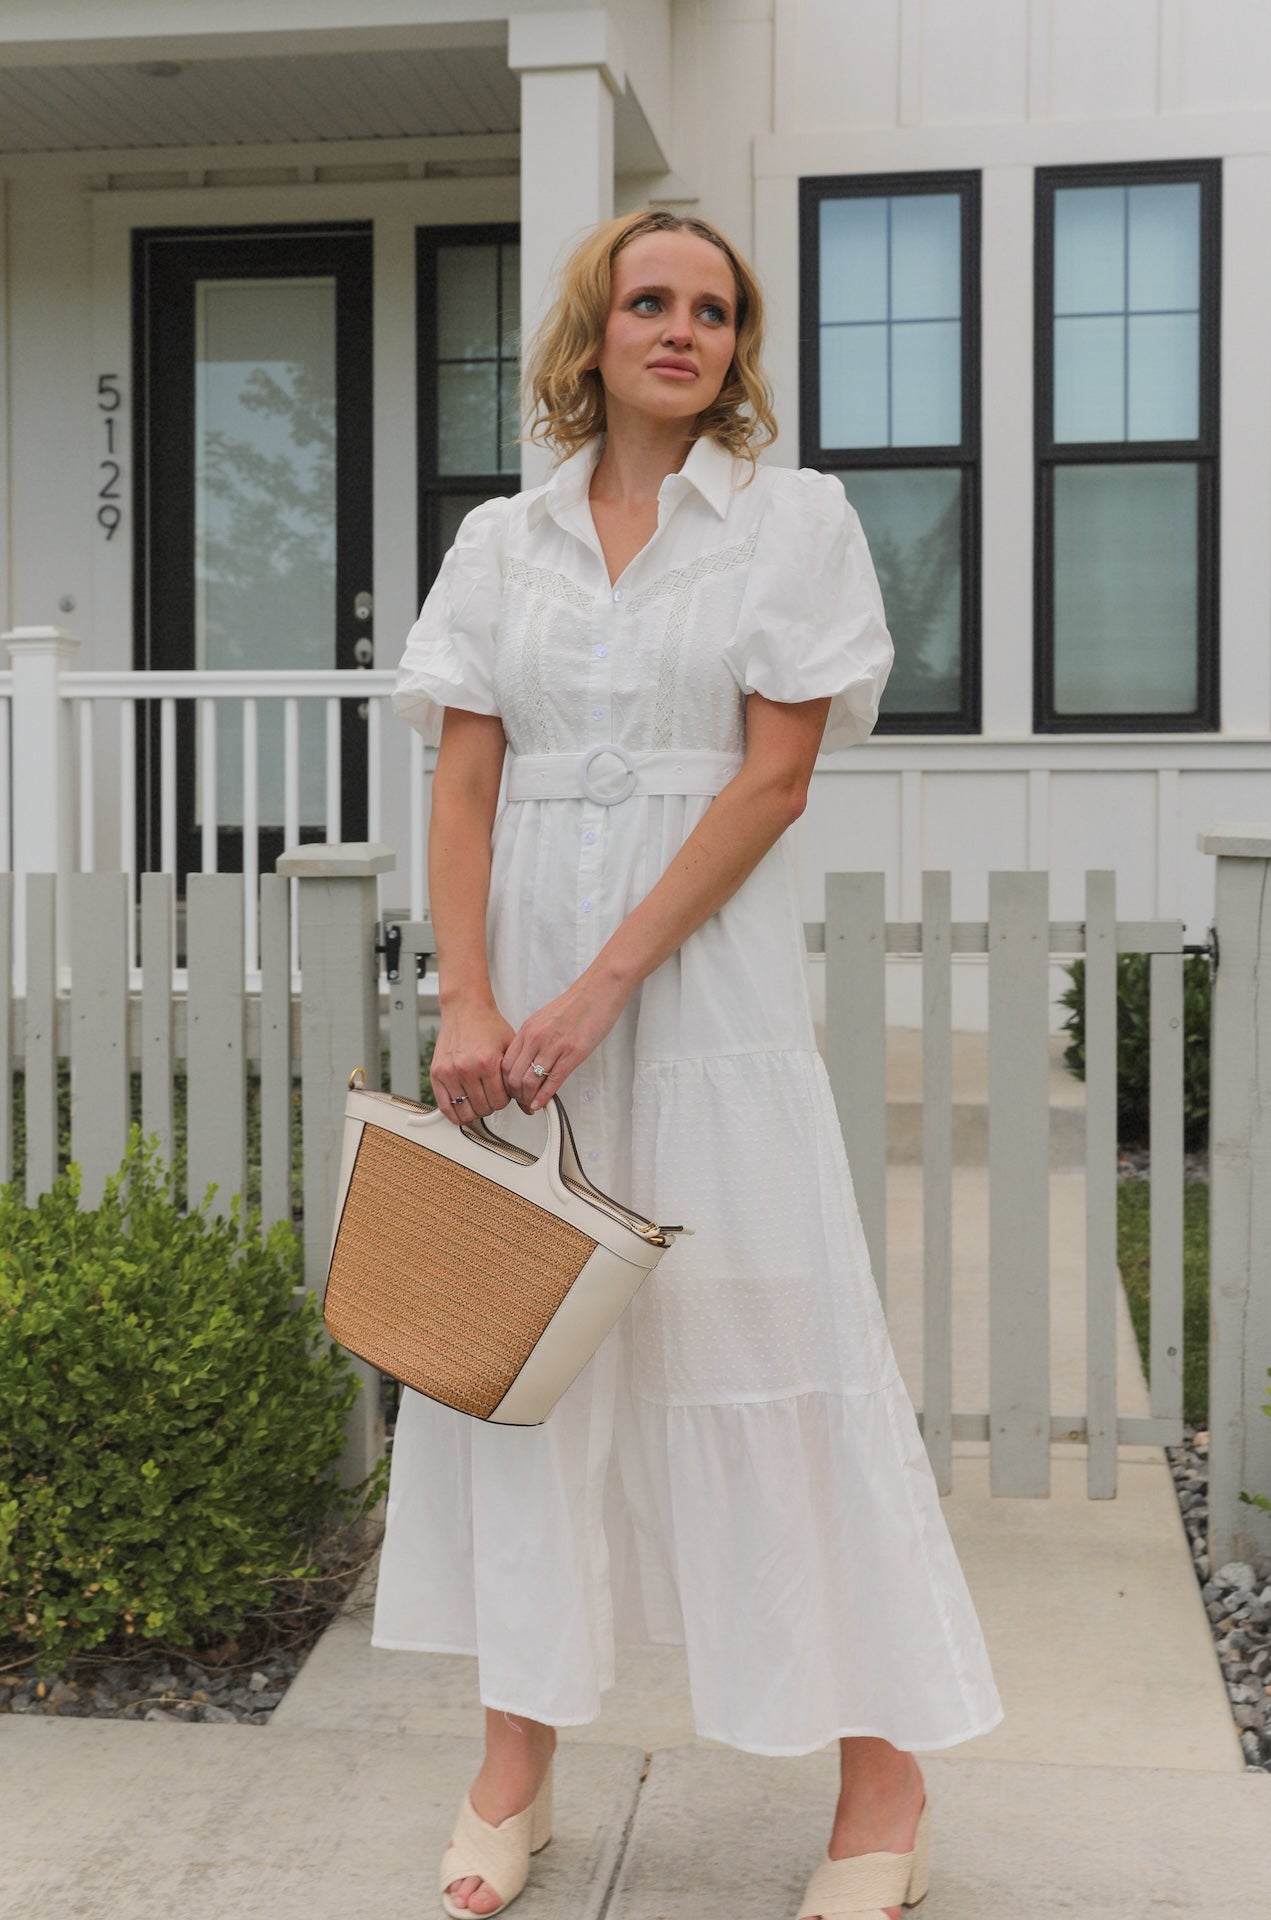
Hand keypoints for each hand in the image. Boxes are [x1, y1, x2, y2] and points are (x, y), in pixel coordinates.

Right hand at [431, 998, 517, 1125]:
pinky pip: (445, 1107)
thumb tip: (528, 1104)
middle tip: (491, 1094)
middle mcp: (466, 1068)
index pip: (499, 1101)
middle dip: (491, 1104)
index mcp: (487, 1062)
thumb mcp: (510, 1048)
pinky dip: (455, 1113)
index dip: (505, 1100)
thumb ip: (518, 1076)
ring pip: (465, 1112)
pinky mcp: (436, 1074)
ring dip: (474, 1110)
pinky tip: (462, 1108)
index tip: (503, 1093)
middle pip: (483, 1108)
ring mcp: (449, 1072)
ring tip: (478, 1099)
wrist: (466, 1009)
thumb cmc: (488, 1025)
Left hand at [501, 972, 629, 1112]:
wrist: (599, 990)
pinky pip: (552, 1081)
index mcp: (528, 1030)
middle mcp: (536, 1038)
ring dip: (528, 1100)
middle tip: (522, 1103)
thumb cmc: (577, 1004)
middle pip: (513, 1076)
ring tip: (532, 1106)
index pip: (505, 1064)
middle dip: (515, 1096)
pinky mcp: (572, 1053)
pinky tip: (542, 1104)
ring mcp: (553, 1046)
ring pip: (529, 1082)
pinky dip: (544, 1097)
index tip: (511, 1092)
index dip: (505, 1083)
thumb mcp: (545, 1019)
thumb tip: (528, 1059)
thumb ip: (534, 1039)